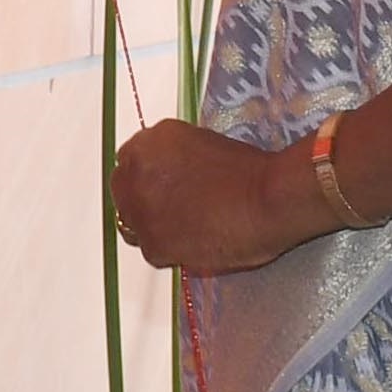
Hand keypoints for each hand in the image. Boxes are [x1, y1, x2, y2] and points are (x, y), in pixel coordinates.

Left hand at [108, 119, 324, 275]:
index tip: (161, 183)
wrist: (267, 199)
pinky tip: (196, 242)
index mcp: (148, 142)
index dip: (146, 175)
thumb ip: (172, 157)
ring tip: (186, 227)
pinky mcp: (153, 245)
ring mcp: (141, 211)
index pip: (129, 160)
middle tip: (172, 208)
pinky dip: (169, 249)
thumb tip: (168, 174)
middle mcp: (135, 174)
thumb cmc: (248, 168)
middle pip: (123, 191)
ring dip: (153, 224)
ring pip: (133, 223)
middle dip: (143, 198)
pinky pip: (152, 250)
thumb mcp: (200, 143)